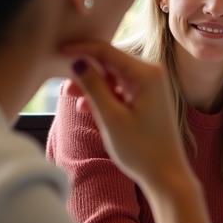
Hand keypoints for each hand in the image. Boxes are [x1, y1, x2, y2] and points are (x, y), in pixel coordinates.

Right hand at [64, 42, 206, 222]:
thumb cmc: (141, 149)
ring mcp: (152, 86)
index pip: (106, 51)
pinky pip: (120, 88)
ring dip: (93, 86)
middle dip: (86, 71)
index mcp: (147, 74)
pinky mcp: (149, 97)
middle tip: (66, 90)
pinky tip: (90, 108)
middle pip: (110, 61)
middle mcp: (152, 74)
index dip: (80, 49)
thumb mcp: (110, 117)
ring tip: (75, 102)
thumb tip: (78, 61)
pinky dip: (104, 95)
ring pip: (113, 75)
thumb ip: (93, 86)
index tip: (57, 51)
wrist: (166, 174)